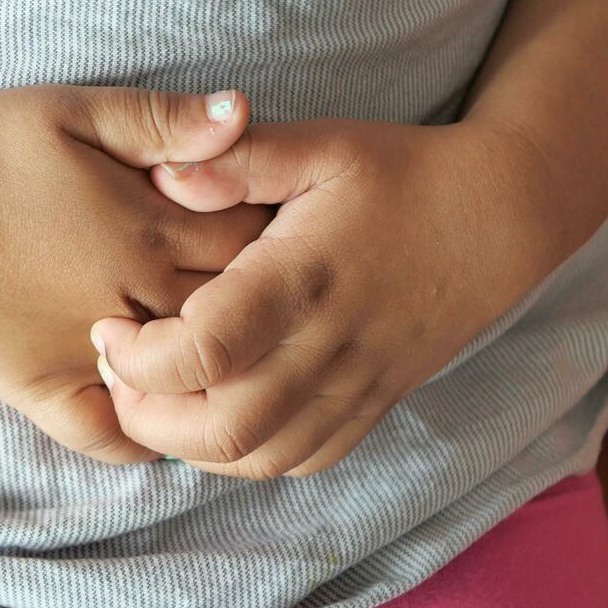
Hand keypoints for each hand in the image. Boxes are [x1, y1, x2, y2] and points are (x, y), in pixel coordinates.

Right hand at [0, 83, 271, 464]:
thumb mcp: (69, 109)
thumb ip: (160, 118)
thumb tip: (243, 113)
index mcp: (147, 226)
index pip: (251, 243)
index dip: (275, 235)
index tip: (280, 230)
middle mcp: (130, 299)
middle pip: (231, 316)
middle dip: (256, 305)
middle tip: (271, 296)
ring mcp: (86, 353)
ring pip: (183, 382)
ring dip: (213, 371)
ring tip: (229, 355)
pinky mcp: (38, 389)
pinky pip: (106, 437)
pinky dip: (141, 437)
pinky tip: (156, 415)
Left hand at [90, 117, 561, 478]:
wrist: (498, 218)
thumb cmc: (397, 174)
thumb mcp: (320, 145)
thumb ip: (238, 160)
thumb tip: (162, 174)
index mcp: (302, 279)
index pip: (205, 351)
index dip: (138, 356)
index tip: (109, 325)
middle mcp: (328, 348)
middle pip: (221, 428)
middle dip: (146, 417)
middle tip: (116, 374)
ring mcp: (353, 388)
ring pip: (255, 459)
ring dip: (186, 445)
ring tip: (153, 398)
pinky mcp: (370, 408)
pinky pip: (298, 462)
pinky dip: (242, 456)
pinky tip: (211, 417)